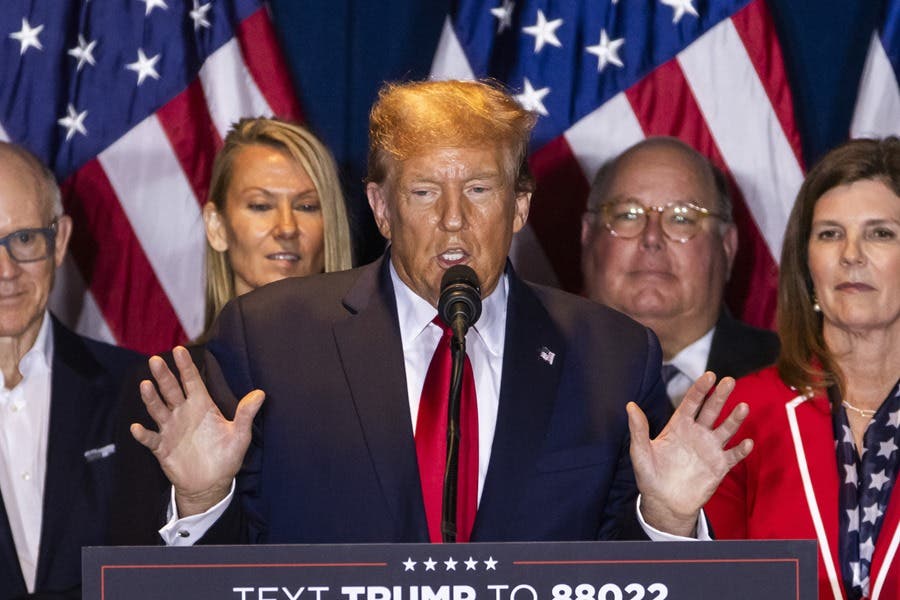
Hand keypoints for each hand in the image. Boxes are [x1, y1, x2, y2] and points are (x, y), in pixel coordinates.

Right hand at [130, 346, 263, 516]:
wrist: (211, 484)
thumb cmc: (226, 456)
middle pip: (171, 390)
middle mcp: (184, 413)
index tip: (179, 349)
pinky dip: (143, 434)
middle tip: (155, 360)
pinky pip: (151, 439)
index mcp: (202, 406)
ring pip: (158, 409)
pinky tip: (137, 428)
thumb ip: (246, 414)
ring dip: (151, 398)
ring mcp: (171, 429)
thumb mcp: (240, 435)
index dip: (186, 366)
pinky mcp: (162, 447)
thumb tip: (261, 393)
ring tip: (145, 385)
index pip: (192, 381)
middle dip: (164, 376)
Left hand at [627, 371, 751, 536]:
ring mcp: (710, 449)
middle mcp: (697, 433)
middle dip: (720, 396)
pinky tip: (747, 442)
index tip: (710, 375)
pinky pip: (733, 455)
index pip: (691, 402)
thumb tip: (630, 406)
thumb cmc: (649, 475)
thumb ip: (638, 429)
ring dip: (734, 419)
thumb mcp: (640, 451)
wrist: (664, 502)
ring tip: (743, 407)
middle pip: (711, 410)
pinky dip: (741, 449)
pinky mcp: (719, 466)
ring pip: (725, 429)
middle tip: (730, 381)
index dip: (700, 388)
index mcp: (679, 426)